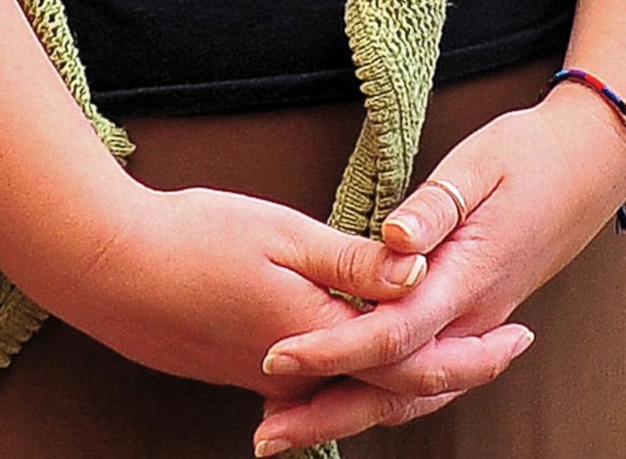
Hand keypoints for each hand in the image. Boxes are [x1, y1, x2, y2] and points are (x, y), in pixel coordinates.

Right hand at [36, 177, 529, 401]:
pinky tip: (378, 357)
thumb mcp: (283, 233)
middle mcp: (300, 372)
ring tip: (463, 351)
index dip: (469, 353)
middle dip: (456, 371)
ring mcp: (270, 379)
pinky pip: (325, 388)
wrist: (109, 271)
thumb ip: (353, 262)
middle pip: (393, 388)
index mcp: (317, 335)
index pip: (411, 361)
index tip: (516, 337)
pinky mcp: (246, 372)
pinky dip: (364, 377)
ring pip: (359, 391)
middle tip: (508, 348)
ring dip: (414, 376)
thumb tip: (418, 273)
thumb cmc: (194, 237)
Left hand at [250, 82, 625, 452]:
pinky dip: (386, 399)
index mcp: (466, 276)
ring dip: (352, 415)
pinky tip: (349, 401)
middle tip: (266, 434)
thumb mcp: (478, 163)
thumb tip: (395, 240)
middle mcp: (472, 316)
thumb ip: (435, 206)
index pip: (390, 332)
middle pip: (396, 384)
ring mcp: (477, 326)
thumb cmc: (529, 155)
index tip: (276, 355)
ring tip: (291, 429)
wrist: (588, 167)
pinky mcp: (476, 322)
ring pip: (414, 393)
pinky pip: (428, 377)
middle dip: (329, 411)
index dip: (329, 348)